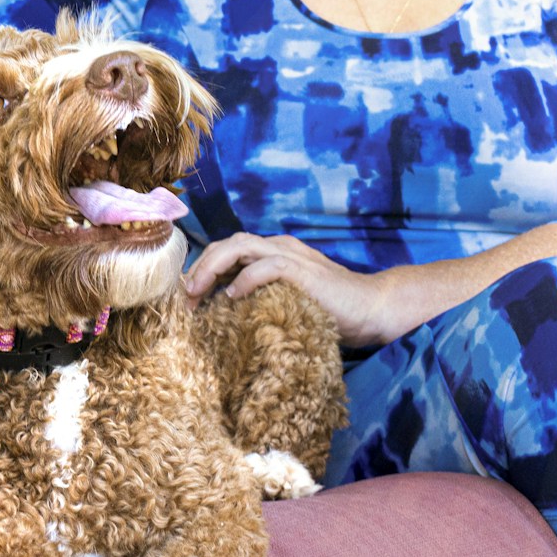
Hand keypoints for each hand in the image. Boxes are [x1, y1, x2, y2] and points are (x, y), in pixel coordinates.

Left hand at [182, 231, 395, 347]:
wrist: (371, 308)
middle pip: (227, 243)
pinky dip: (245, 279)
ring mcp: (291, 256)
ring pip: (240, 246)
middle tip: (186, 296)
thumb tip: (221, 313)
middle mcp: (278, 248)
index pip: (227, 251)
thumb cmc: (327, 310)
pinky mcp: (304, 271)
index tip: (188, 297)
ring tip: (197, 292)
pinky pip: (267, 266)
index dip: (202, 269)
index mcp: (272, 253)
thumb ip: (258, 298)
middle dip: (200, 267)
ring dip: (213, 268)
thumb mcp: (284, 301)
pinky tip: (233, 296)